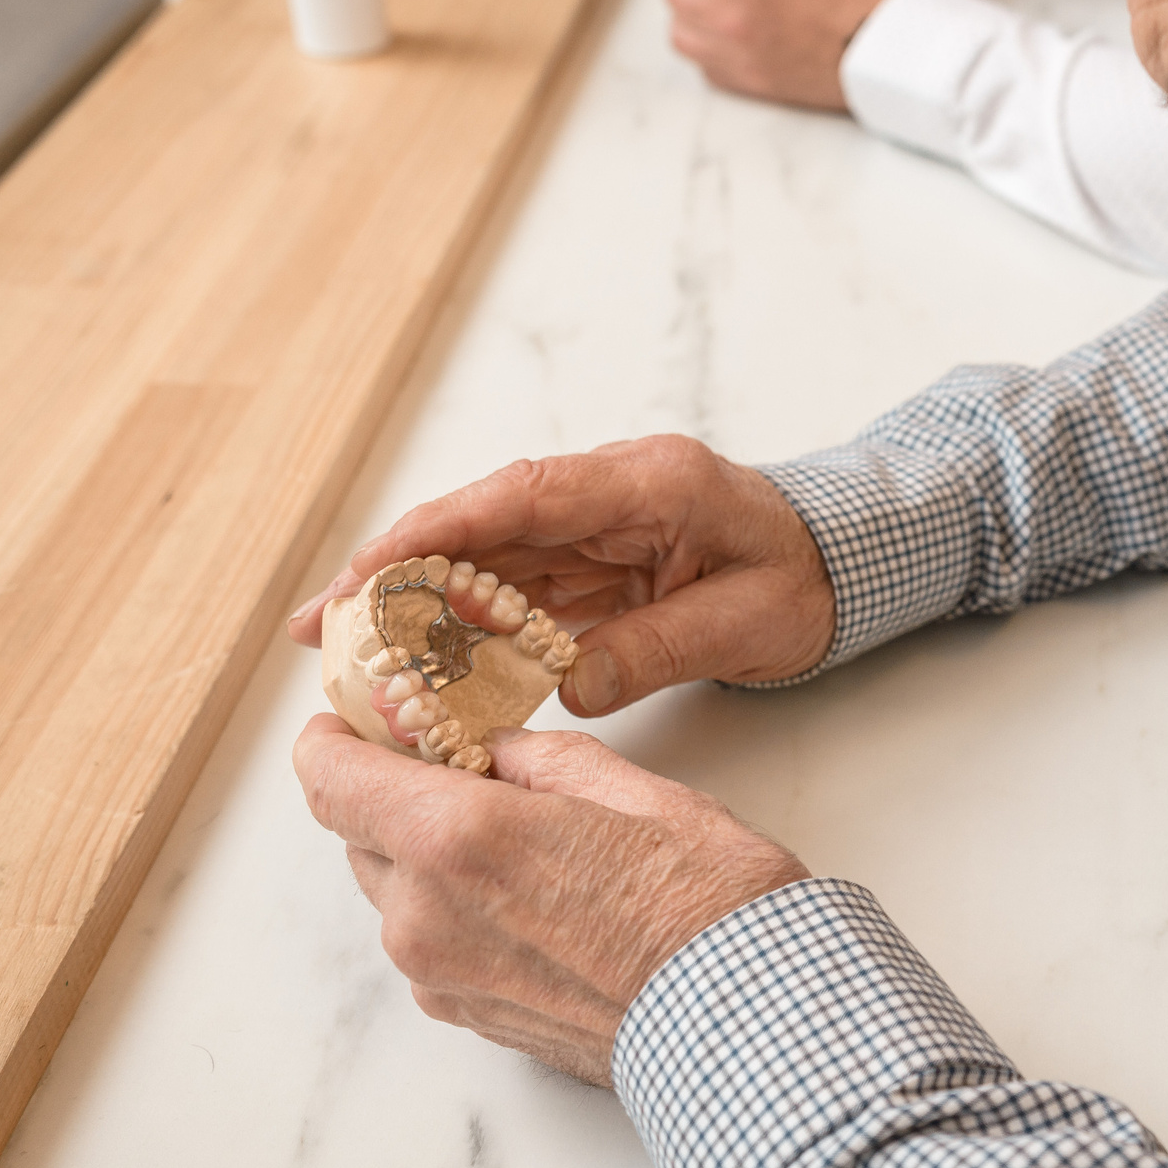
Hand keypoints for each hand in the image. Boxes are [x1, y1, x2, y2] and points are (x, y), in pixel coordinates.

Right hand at [287, 435, 833, 716]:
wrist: (851, 560)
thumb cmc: (810, 580)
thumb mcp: (749, 621)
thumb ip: (658, 648)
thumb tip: (567, 684)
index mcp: (649, 483)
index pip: (521, 498)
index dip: (436, 532)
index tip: (367, 570)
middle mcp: (610, 493)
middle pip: (484, 527)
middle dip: (395, 574)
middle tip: (316, 627)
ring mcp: (600, 524)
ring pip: (489, 559)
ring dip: (417, 603)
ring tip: (342, 652)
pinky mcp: (598, 558)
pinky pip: (518, 587)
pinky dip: (466, 623)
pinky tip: (418, 661)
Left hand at [295, 716, 809, 1085]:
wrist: (745, 1023)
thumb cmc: (708, 905)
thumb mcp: (633, 791)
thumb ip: (541, 761)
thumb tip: (495, 754)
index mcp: (457, 838)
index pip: (330, 780)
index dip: (332, 741)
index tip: (354, 721)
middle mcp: (425, 914)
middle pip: (361, 835)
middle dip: (399, 796)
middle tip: (467, 772)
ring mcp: (441, 976)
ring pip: (397, 895)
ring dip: (432, 859)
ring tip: (522, 845)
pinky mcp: (470, 1017)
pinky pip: (432, 946)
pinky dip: (458, 912)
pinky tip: (538, 902)